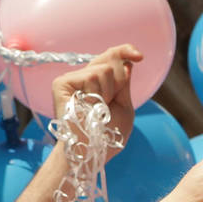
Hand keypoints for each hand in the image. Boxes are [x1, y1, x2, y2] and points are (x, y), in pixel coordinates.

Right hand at [51, 44, 143, 159]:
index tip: (139, 56)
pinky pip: (91, 75)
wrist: (93, 149)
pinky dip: (96, 93)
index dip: (125, 52)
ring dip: (108, 93)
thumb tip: (126, 63)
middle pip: (109, 59)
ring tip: (98, 110)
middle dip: (118, 80)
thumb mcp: (124, 107)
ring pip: (103, 69)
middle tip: (111, 101)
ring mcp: (73, 80)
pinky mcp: (62, 83)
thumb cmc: (108, 135)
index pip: (112, 59)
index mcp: (99, 84)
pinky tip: (89, 106)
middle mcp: (85, 79)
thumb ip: (124, 85)